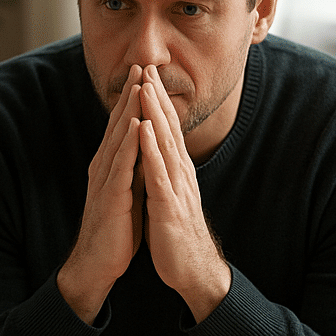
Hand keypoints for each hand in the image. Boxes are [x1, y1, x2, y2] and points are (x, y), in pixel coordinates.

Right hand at [58, 64, 144, 322]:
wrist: (97, 264)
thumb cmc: (114, 230)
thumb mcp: (127, 191)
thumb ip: (133, 168)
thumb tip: (145, 149)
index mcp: (109, 166)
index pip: (121, 126)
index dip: (132, 99)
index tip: (143, 73)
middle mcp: (104, 168)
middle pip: (118, 124)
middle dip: (130, 94)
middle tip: (140, 64)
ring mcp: (105, 181)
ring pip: (118, 139)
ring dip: (128, 111)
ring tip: (139, 85)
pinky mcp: (110, 197)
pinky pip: (120, 166)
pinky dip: (128, 144)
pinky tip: (134, 125)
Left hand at [138, 65, 230, 320]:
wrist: (192, 269)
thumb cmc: (177, 235)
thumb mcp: (169, 197)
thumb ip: (164, 174)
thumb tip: (155, 156)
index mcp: (177, 171)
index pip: (167, 130)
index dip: (157, 102)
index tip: (147, 75)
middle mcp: (180, 173)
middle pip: (168, 128)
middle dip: (156, 96)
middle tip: (147, 66)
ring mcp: (176, 187)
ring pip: (164, 143)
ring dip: (154, 113)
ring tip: (144, 86)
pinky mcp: (169, 205)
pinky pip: (158, 172)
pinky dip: (150, 148)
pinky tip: (143, 129)